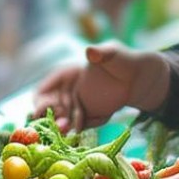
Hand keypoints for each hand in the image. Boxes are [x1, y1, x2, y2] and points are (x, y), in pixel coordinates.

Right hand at [32, 43, 167, 131]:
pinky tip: (90, 123)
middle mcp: (68, 92)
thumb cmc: (122, 59)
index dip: (39, 100)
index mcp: (65, 75)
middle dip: (49, 117)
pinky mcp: (89, 116)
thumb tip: (90, 51)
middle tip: (57, 123)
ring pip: (63, 119)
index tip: (40, 109)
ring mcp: (78, 105)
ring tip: (69, 128)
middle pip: (50, 109)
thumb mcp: (111, 53)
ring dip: (64, 125)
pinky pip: (82, 124)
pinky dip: (83, 125)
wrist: (138, 78)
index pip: (43, 90)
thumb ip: (100, 53)